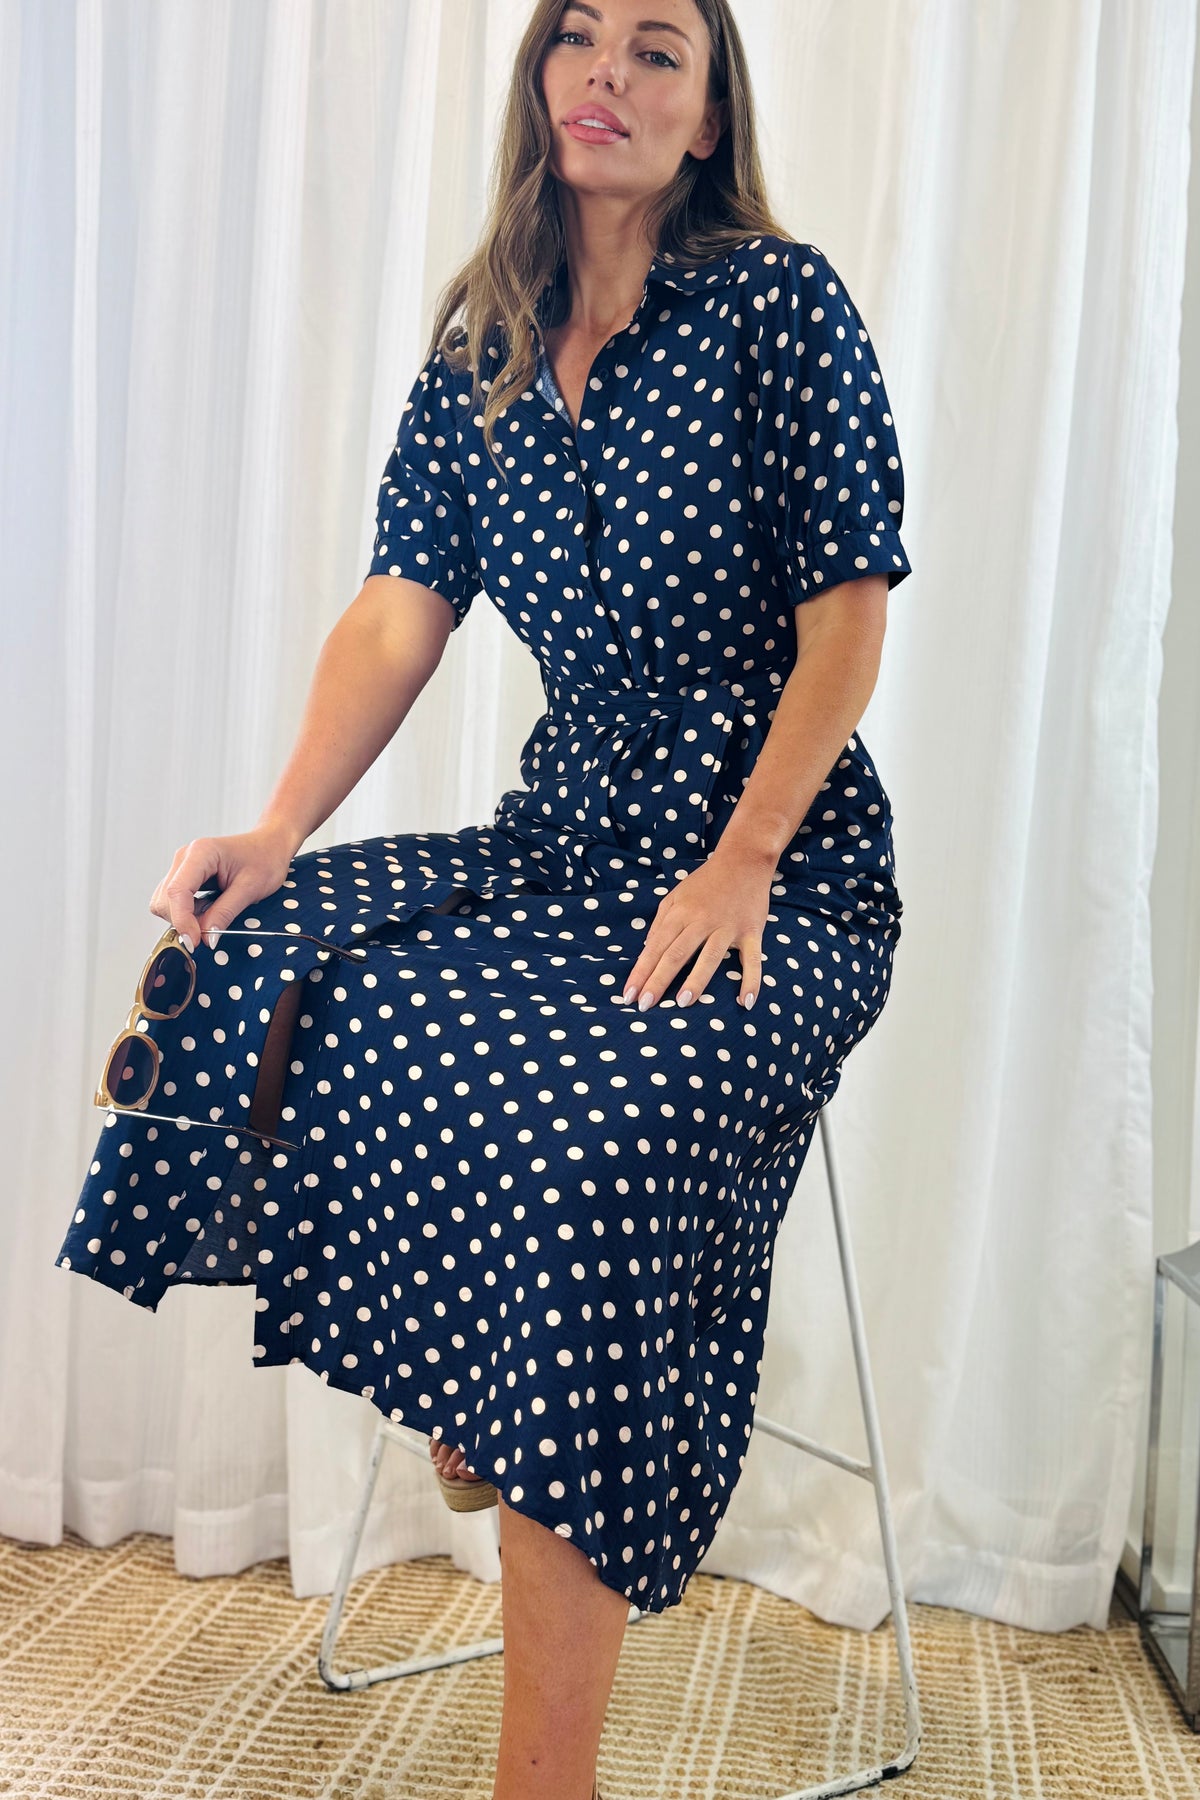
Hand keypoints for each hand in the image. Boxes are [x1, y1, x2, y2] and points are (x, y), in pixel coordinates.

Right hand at [148, 822, 301, 952]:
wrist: (270, 846)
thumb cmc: (265, 860)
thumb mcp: (250, 889)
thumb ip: (225, 913)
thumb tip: (205, 938)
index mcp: (201, 853)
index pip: (178, 891)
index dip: (182, 920)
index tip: (194, 942)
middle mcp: (185, 857)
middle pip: (166, 899)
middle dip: (183, 921)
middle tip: (210, 932)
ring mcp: (182, 866)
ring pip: (165, 902)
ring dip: (184, 917)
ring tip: (213, 915)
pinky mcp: (184, 876)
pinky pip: (173, 901)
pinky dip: (187, 913)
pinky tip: (208, 910)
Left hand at [622, 849, 773, 1011]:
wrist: (744, 860)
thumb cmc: (705, 882)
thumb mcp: (675, 896)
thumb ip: (660, 923)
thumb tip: (647, 951)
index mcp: (680, 913)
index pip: (655, 947)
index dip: (641, 971)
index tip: (629, 995)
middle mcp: (702, 920)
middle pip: (676, 954)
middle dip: (658, 980)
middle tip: (644, 1005)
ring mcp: (728, 927)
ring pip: (710, 957)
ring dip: (696, 980)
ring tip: (682, 1003)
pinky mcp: (752, 931)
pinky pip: (752, 959)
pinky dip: (751, 980)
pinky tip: (745, 1002)